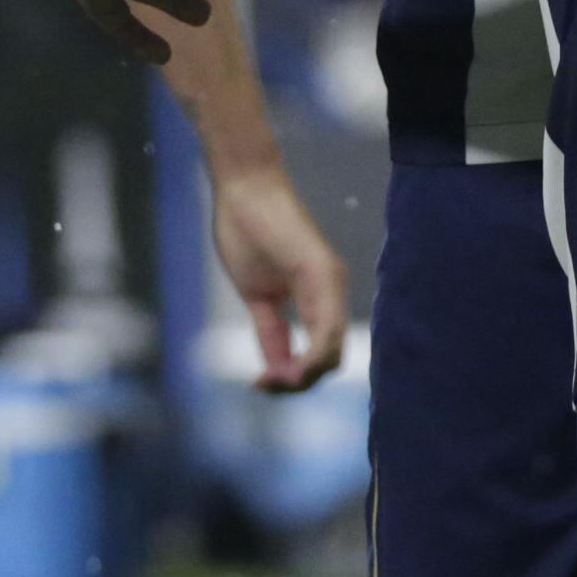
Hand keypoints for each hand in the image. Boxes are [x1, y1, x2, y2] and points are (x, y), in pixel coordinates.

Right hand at [210, 163, 351, 390]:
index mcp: (319, 298)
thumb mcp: (257, 296)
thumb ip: (271, 331)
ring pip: (332, 351)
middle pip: (330, 360)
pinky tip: (284, 370)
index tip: (260, 385)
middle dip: (298, 384)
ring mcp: (331, 283)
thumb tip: (276, 368)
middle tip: (264, 386)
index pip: (320, 354)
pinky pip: (326, 330)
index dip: (293, 379)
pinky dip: (309, 358)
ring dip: (303, 377)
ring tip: (271, 382)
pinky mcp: (321, 273)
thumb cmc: (246, 232)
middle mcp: (333, 292)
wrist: (242, 189)